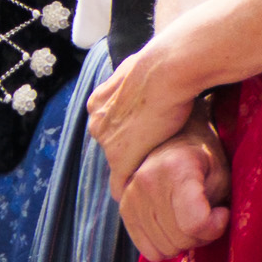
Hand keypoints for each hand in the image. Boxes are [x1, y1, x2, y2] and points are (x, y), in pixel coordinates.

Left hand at [84, 34, 208, 186]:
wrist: (165, 71)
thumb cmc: (162, 65)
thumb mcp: (140, 68)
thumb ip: (137, 80)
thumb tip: (150, 71)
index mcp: (99, 102)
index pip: (110, 126)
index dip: (128, 133)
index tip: (143, 137)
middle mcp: (96, 122)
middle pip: (110, 146)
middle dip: (128, 151)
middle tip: (151, 155)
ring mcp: (106, 142)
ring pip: (117, 163)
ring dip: (133, 167)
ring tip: (152, 173)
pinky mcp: (120, 158)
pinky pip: (119, 183)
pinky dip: (128, 189)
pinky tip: (140, 197)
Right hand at [114, 123, 229, 259]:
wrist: (173, 143)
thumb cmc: (204, 160)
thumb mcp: (222, 175)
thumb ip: (217, 204)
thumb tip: (206, 230)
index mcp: (176, 168)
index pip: (194, 222)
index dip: (215, 226)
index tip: (222, 213)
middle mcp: (146, 181)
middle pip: (181, 239)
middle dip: (202, 235)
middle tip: (208, 216)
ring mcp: (131, 197)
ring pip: (166, 249)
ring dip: (184, 240)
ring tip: (189, 218)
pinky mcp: (124, 210)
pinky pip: (150, 252)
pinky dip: (166, 246)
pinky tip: (173, 226)